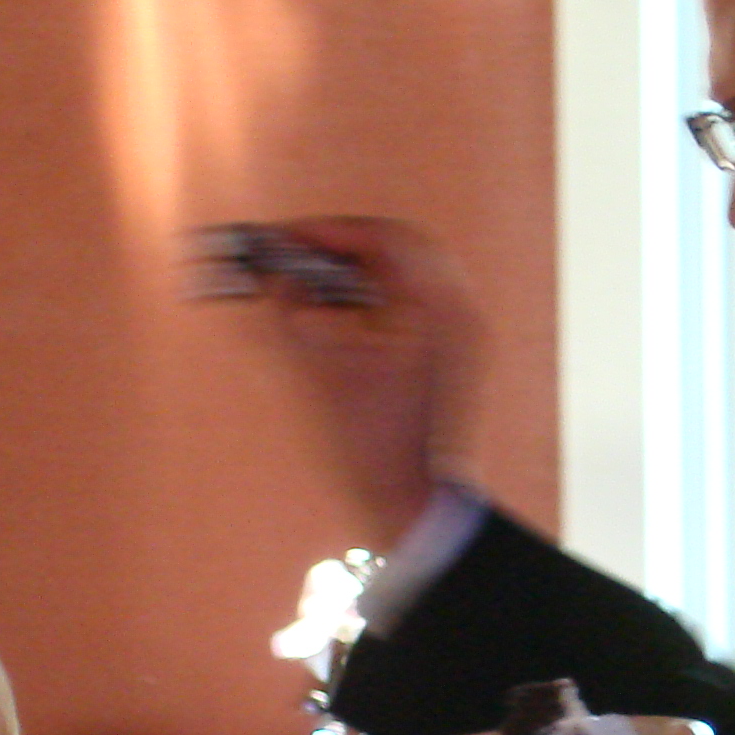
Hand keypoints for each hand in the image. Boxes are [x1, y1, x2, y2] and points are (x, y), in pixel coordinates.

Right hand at [228, 215, 484, 547]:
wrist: (415, 502)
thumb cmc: (372, 445)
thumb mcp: (321, 371)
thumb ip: (293, 314)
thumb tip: (273, 278)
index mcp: (433, 305)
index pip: (382, 238)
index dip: (328, 232)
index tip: (286, 238)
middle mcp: (457, 311)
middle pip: (399, 250)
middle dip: (344, 248)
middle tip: (297, 254)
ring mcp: (462, 334)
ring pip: (408, 276)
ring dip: (360, 272)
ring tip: (312, 283)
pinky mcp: (454, 356)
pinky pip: (416, 305)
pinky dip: (377, 299)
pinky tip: (340, 317)